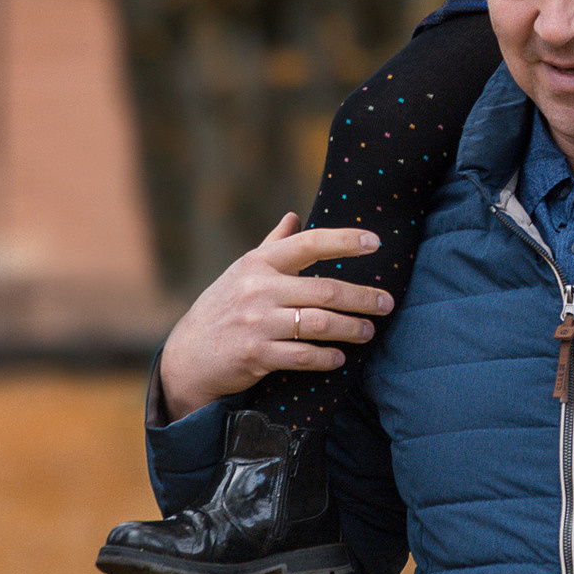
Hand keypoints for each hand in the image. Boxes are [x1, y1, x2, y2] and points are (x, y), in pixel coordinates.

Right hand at [158, 212, 394, 418]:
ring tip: (369, 331)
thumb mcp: (243, 271)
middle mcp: (258, 289)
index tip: (376, 243)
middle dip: (363, 298)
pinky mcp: (255, 355)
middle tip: (387, 303)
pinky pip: (302, 356)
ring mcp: (256, 323)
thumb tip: (295, 216)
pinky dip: (326, 358)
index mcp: (259, 263)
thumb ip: (273, 245)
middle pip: (325, 291)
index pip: (309, 244)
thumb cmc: (223, 307)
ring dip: (351, 329)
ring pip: (319, 325)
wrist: (186, 356)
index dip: (345, 241)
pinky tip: (339, 358)